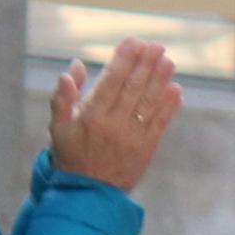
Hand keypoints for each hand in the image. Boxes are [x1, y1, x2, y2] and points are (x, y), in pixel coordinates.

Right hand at [49, 38, 181, 191]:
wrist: (88, 192)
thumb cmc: (71, 153)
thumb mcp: (58, 126)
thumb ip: (62, 97)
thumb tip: (74, 66)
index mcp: (91, 116)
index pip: (111, 81)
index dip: (124, 60)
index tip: (134, 42)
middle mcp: (113, 125)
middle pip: (133, 89)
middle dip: (146, 65)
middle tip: (157, 46)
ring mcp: (132, 138)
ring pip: (148, 104)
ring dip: (161, 81)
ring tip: (169, 61)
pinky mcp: (146, 150)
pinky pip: (160, 125)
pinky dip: (169, 107)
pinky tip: (176, 90)